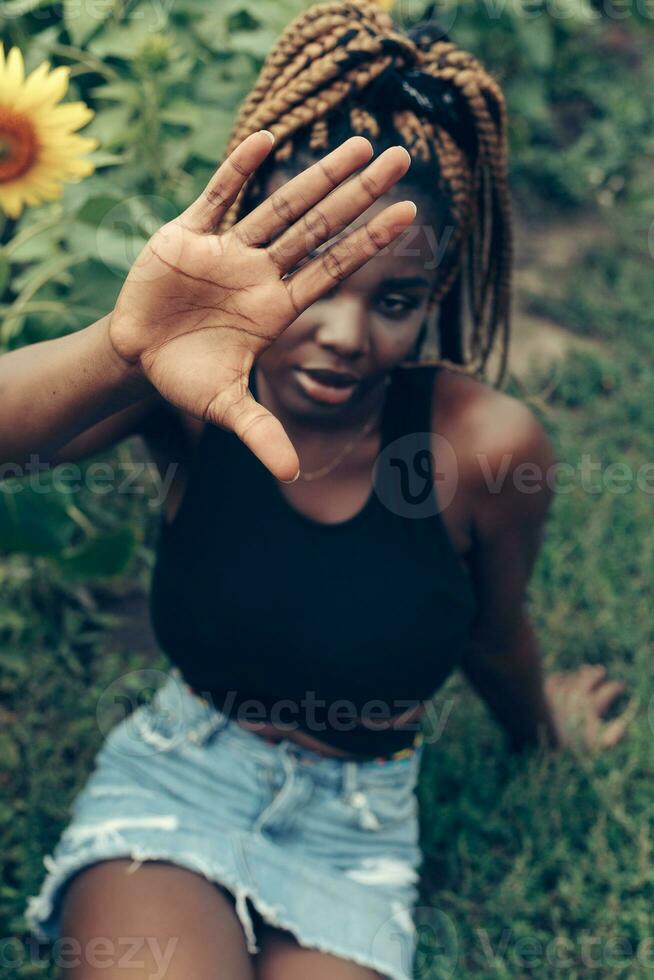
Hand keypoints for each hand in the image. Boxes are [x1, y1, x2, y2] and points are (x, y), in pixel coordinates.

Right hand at [108, 132, 415, 480]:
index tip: (410, 213)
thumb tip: (291, 474)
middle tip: (400, 156)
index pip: (334, 268)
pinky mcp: (187, 236)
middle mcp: (261, 272)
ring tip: (359, 142)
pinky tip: (267, 140)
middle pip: (319, 226)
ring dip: (317, 175)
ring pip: (280, 204)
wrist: (140, 355)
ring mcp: (228, 250)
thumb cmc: (188, 378)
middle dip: (358, 193)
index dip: (370, 242)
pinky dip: (238, 170)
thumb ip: (260, 432)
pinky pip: (217, 196)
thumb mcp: (225, 407)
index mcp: (277, 307)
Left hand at [544, 664, 627, 751]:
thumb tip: (623, 726)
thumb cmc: (571, 746)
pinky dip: (560, 677)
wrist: (541, 740)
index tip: (621, 685)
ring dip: (580, 674)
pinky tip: (562, 676)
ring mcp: (560, 693)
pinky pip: (553, 680)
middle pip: (588, 680)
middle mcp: (576, 696)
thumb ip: (612, 737)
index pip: (607, 692)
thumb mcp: (596, 746)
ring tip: (585, 669)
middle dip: (597, 675)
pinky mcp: (545, 694)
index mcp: (591, 706)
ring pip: (573, 678)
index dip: (615, 688)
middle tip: (601, 670)